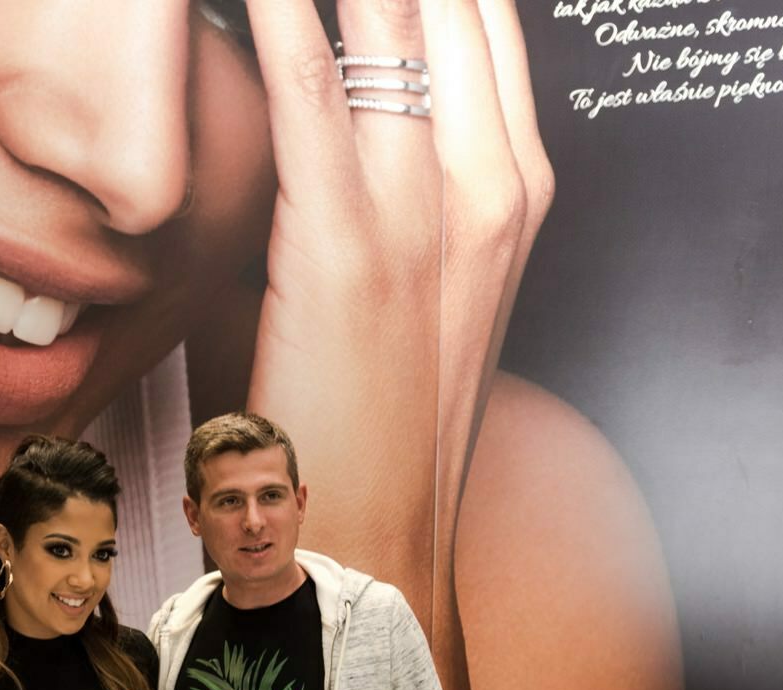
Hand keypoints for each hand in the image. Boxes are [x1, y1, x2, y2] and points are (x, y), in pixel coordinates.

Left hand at [241, 0, 552, 619]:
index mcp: (512, 178)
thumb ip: (368, 176)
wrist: (381, 543)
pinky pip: (305, 75)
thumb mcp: (398, 278)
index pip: (473, 4)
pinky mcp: (346, 238)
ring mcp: (430, 203)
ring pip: (384, 5)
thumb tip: (291, 97)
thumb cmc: (373, 417)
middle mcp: (491, 174)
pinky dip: (269, 7)